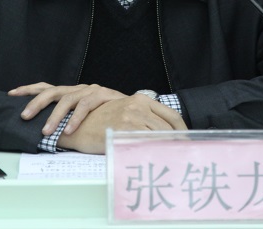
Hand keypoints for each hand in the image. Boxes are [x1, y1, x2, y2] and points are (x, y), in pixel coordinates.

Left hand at [8, 82, 125, 134]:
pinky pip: (85, 106)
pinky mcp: (101, 95)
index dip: (28, 90)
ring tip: (46, 131)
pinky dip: (75, 119)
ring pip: (67, 99)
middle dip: (36, 103)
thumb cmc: (105, 114)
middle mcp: (77, 89)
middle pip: (51, 91)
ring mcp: (89, 90)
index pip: (45, 87)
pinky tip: (68, 130)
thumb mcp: (82, 114)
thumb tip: (45, 127)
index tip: (11, 94)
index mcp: (70, 92)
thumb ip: (67, 117)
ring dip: (55, 116)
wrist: (133, 108)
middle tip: (24, 116)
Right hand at [56, 95, 187, 153]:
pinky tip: (156, 161)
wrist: (75, 126)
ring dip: (167, 150)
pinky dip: (154, 153)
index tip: (187, 143)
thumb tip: (165, 134)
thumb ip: (143, 119)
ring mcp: (131, 117)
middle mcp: (138, 105)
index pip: (172, 116)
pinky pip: (145, 143)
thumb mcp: (124, 112)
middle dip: (178, 144)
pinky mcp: (123, 129)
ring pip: (159, 137)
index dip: (183, 131)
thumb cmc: (100, 122)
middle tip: (182, 157)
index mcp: (141, 99)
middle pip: (169, 128)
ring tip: (172, 162)